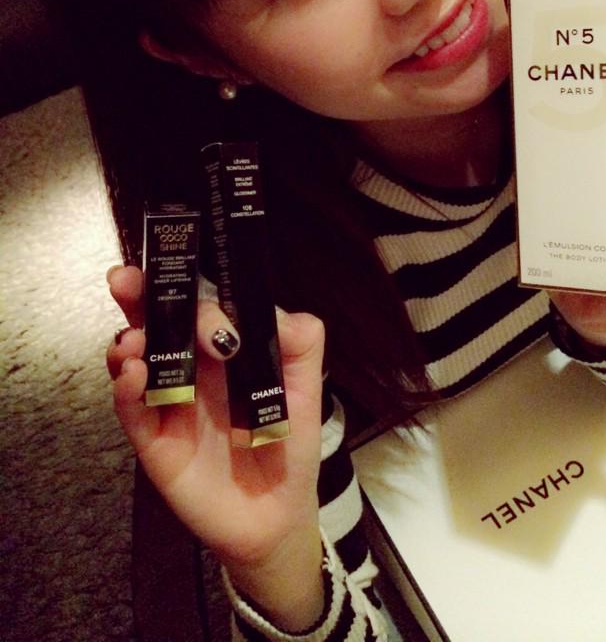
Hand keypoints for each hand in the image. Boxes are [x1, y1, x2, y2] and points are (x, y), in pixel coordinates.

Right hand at [106, 266, 326, 629]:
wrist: (276, 515)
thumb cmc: (289, 444)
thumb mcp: (305, 388)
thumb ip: (300, 343)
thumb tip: (275, 311)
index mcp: (223, 348)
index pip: (196, 303)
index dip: (184, 282)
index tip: (178, 266)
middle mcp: (189, 367)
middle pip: (156, 322)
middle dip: (138, 297)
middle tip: (125, 281)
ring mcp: (167, 402)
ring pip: (135, 360)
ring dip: (128, 342)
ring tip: (134, 340)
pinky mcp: (154, 440)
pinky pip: (132, 410)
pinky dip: (128, 390)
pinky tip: (136, 376)